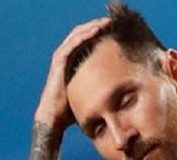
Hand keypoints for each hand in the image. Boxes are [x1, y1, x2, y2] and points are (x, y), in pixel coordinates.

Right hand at [34, 17, 110, 133]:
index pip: (86, 43)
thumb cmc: (72, 112)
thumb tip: (122, 98)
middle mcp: (66, 58)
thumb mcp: (91, 97)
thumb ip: (101, 92)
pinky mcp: (59, 62)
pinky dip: (83, 36)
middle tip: (112, 23)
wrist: (54, 119)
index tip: (114, 31)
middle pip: (82, 35)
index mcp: (73, 63)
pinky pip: (72, 44)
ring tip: (106, 23)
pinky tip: (95, 31)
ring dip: (92, 27)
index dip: (99, 35)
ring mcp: (61, 59)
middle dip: (97, 27)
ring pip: (77, 36)